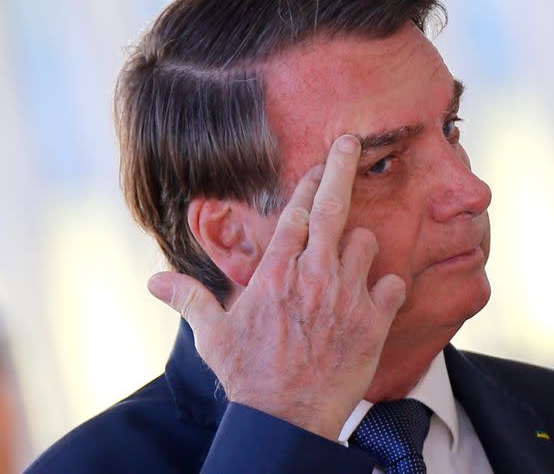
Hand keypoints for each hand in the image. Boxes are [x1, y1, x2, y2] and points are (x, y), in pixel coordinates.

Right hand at [147, 134, 405, 439]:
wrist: (287, 417)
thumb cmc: (249, 375)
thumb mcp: (213, 336)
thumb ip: (188, 300)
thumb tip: (152, 283)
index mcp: (275, 275)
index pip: (294, 214)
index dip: (308, 183)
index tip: (318, 162)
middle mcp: (312, 277)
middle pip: (332, 209)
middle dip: (341, 168)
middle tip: (350, 143)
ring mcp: (345, 297)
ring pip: (366, 243)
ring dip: (360, 246)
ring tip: (350, 260)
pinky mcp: (373, 321)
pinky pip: (394, 284)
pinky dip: (389, 285)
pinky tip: (379, 295)